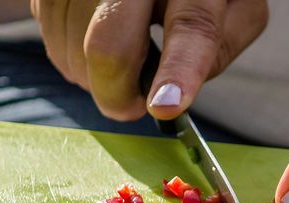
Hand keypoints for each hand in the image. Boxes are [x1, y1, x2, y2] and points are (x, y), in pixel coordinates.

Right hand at [29, 0, 266, 120]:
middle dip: (118, 95)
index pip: (190, 27)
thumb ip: (218, 50)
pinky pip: (53, 43)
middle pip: (106, 48)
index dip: (176, 71)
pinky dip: (75, 59)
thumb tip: (169, 96)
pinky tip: (101, 37)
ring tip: (126, 50)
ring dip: (96, 78)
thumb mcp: (235, 9)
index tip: (164, 106)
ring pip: (72, 53)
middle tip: (138, 101)